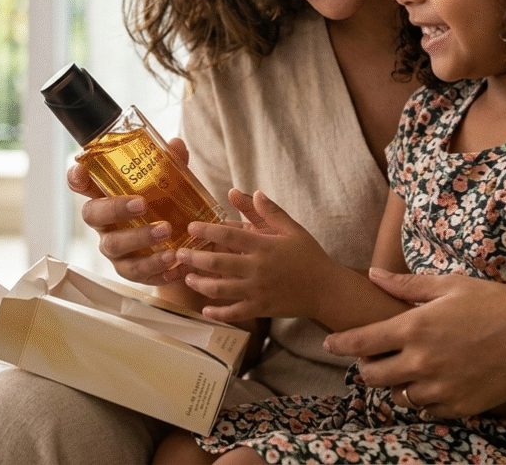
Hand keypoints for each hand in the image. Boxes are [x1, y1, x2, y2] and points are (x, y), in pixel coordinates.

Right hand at [71, 137, 189, 285]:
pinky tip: (175, 265)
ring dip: (140, 241)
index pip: (82, 184)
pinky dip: (157, 270)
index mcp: (107, 198)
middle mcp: (104, 224)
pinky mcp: (131, 271)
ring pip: (116, 248)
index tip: (80, 172)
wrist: (179, 247)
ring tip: (167, 234)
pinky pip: (138, 274)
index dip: (76, 179)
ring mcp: (115, 250)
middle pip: (94, 216)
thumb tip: (175, 144)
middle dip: (115, 210)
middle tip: (142, 205)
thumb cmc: (164, 208)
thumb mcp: (169, 184)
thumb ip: (171, 165)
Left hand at [176, 189, 341, 322]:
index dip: (206, 230)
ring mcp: (257, 291)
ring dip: (199, 284)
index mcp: (264, 246)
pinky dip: (218, 313)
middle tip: (179, 254)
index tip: (191, 228)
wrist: (326, 290)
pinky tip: (205, 310)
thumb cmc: (309, 256)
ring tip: (187, 278)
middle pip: (217, 262)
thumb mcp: (292, 229)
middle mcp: (257, 268)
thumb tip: (250, 192)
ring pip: (220, 289)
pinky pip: (234, 313)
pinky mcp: (260, 309)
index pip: (228, 234)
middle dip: (194, 258)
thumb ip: (270, 212)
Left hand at [321, 269, 505, 418]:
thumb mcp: (448, 285)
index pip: (361, 341)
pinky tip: (433, 383)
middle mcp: (422, 362)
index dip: (340, 344)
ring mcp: (441, 388)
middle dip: (366, 368)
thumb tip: (372, 274)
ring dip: (396, 384)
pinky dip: (424, 399)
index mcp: (414, 328)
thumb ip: (405, 285)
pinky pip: (428, 410)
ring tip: (407, 370)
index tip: (330, 344)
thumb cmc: (494, 303)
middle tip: (371, 360)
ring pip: (399, 396)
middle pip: (373, 376)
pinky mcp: (460, 406)